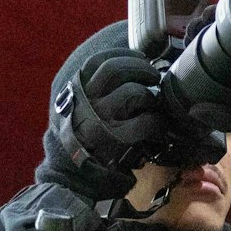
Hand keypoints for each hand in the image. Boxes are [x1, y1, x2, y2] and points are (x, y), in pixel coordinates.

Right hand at [57, 49, 171, 196]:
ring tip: (154, 102)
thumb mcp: (76, 109)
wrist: (72, 175)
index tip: (141, 57)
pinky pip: (146, 121)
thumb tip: (126, 71)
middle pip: (117, 70)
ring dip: (150, 95)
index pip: (99, 61)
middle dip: (141, 68)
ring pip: (133, 92)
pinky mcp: (119, 140)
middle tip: (154, 76)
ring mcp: (102, 120)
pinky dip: (157, 121)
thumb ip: (92, 91)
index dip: (125, 55)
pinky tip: (157, 126)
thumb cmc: (80, 140)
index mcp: (76, 91)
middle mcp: (87, 102)